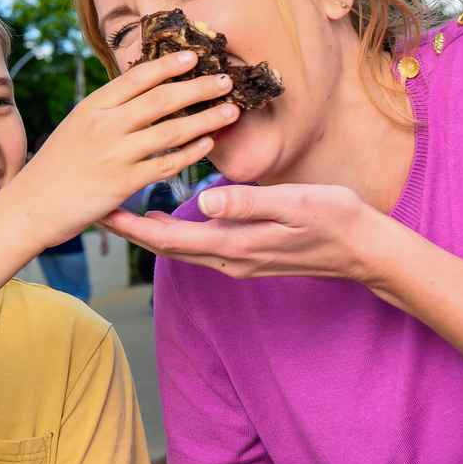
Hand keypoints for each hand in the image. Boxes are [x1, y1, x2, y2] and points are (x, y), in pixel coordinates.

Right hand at [4, 51, 239, 249]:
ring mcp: (115, 154)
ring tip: (230, 110)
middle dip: (198, 87)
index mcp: (93, 106)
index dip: (169, 65)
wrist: (31, 206)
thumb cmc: (57, 165)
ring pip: (171, 131)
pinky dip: (191, 152)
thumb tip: (144, 90)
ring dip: (205, 118)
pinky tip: (209, 144)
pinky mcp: (123, 183)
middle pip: (161, 100)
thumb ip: (109, 109)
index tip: (194, 56)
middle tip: (225, 80)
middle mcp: (105, 125)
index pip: (137, 77)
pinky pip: (167, 164)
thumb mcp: (77, 126)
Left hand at [100, 183, 383, 281]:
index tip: (102, 210)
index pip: (169, 240)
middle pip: (167, 248)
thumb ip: (248, 203)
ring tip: (122, 209)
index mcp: (235, 245)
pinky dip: (175, 232)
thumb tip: (203, 202)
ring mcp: (240, 260)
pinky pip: (200, 246)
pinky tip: (168, 216)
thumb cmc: (335, 219)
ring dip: (150, 231)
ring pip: (182, 248)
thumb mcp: (294, 203)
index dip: (131, 227)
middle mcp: (230, 259)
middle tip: (97, 207)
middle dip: (130, 229)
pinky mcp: (249, 255)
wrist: (365, 250)